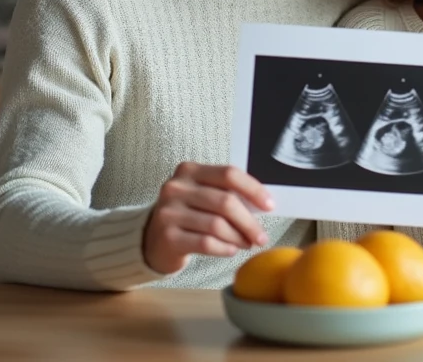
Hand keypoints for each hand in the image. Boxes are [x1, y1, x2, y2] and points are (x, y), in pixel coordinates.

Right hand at [142, 162, 273, 274]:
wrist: (152, 239)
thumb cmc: (188, 215)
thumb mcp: (202, 196)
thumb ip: (227, 193)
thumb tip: (263, 204)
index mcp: (189, 171)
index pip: (228, 174)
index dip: (253, 189)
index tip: (270, 205)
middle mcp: (176, 188)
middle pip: (225, 202)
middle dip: (249, 221)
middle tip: (261, 236)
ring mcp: (169, 212)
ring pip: (217, 225)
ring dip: (238, 237)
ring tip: (247, 244)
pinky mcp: (168, 236)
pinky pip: (206, 243)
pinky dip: (224, 248)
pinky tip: (231, 250)